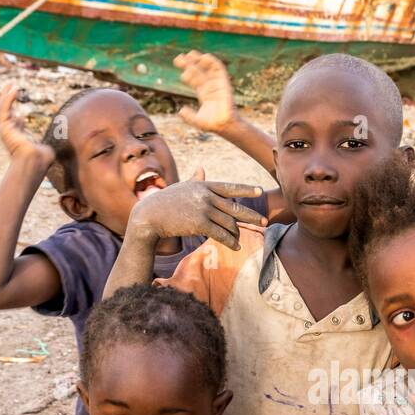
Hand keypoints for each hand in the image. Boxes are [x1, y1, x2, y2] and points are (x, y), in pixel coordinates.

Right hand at [0, 84, 53, 167]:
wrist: (34, 162)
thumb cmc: (42, 159)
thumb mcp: (45, 148)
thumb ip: (45, 145)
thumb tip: (53, 144)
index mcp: (19, 140)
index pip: (15, 128)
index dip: (17, 121)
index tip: (21, 117)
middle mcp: (11, 134)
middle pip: (6, 115)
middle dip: (8, 103)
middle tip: (11, 91)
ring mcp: (6, 130)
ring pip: (2, 109)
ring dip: (5, 96)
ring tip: (10, 85)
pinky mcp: (4, 126)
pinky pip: (4, 108)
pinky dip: (8, 98)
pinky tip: (13, 89)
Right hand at [125, 168, 265, 250]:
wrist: (149, 215)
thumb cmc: (164, 202)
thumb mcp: (181, 187)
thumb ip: (194, 179)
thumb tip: (201, 168)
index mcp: (204, 185)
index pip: (230, 187)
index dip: (246, 189)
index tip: (259, 191)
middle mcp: (206, 195)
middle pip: (235, 206)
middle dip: (251, 216)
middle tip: (265, 222)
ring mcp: (204, 209)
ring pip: (229, 223)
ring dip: (236, 233)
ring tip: (240, 239)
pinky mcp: (200, 224)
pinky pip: (221, 234)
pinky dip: (230, 241)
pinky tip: (236, 247)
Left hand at [174, 51, 236, 132]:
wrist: (225, 125)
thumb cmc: (212, 124)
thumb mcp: (197, 121)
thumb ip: (188, 117)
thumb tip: (180, 110)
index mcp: (204, 93)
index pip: (194, 79)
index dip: (186, 73)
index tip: (177, 68)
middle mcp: (210, 86)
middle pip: (198, 71)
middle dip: (189, 64)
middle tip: (177, 59)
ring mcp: (217, 84)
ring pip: (208, 68)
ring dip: (199, 59)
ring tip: (189, 54)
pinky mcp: (224, 82)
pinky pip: (219, 69)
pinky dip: (212, 62)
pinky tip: (204, 57)